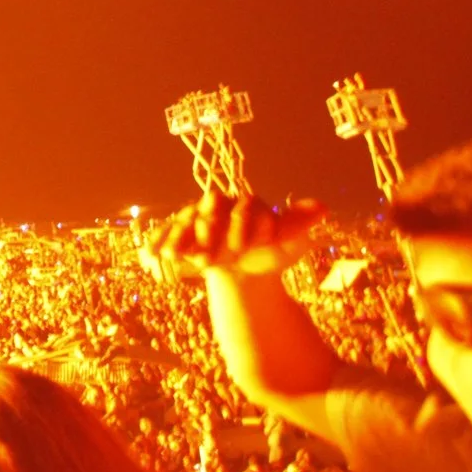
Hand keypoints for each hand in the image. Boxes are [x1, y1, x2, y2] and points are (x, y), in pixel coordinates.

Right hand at [154, 189, 325, 277]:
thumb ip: (298, 222)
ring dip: (177, 240)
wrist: (245, 268)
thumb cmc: (268, 251)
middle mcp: (216, 206)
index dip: (241, 228)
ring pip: (184, 224)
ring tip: (170, 258)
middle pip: (208, 212)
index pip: (241, 209)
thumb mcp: (287, 240)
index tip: (242, 249)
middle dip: (207, 233)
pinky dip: (157, 244)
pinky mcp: (179, 233)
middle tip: (211, 259)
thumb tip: (323, 206)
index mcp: (243, 204)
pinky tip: (148, 258)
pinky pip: (165, 235)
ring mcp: (195, 219)